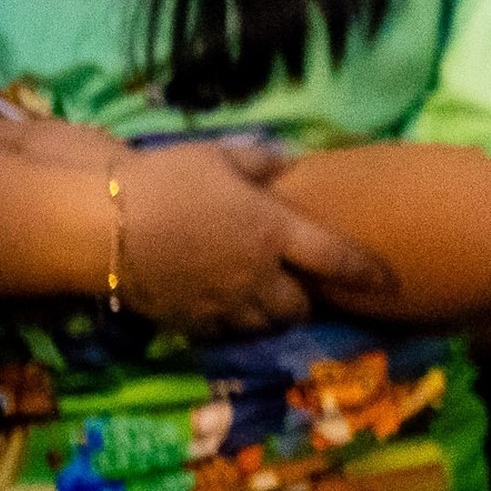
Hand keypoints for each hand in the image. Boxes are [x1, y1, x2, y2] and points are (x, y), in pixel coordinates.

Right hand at [114, 139, 392, 336]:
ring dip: (272, 317)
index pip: (337, 259)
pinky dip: (234, 325)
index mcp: (274, 231)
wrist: (102, 222)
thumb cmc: (166, 180)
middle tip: (302, 287)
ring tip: (266, 301)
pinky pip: (225, 333)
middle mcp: (257, 275)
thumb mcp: (220, 156)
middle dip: (307, 301)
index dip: (366, 272)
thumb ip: (262, 161)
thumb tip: (288, 161)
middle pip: (300, 306)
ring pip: (265, 326)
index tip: (388, 281)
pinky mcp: (190, 320)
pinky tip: (227, 310)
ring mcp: (223, 303)